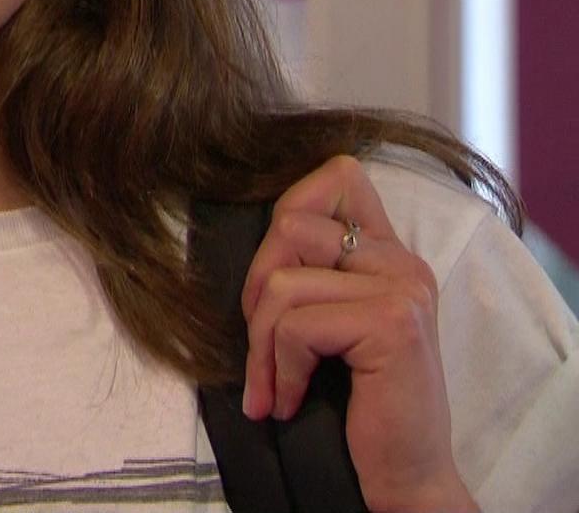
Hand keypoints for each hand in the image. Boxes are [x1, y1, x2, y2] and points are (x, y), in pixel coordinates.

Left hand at [239, 154, 478, 511]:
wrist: (401, 475)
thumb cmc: (351, 404)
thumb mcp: (324, 326)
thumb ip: (306, 273)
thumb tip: (249, 233)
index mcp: (387, 253)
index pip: (336, 175)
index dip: (284, 210)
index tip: (270, 283)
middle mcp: (401, 261)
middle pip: (288, 225)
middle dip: (254, 292)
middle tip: (261, 349)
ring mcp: (402, 288)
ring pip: (282, 281)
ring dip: (260, 346)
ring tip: (272, 386)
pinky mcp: (392, 323)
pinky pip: (295, 325)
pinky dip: (278, 370)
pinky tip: (289, 401)